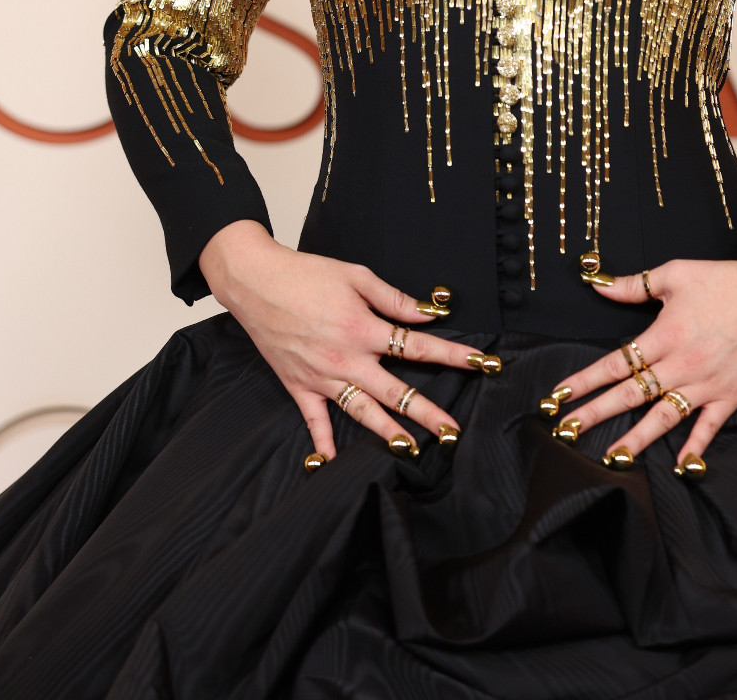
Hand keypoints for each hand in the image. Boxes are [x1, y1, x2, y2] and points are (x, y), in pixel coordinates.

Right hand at [200, 220, 486, 461]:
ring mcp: (322, 377)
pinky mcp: (298, 385)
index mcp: (364, 329)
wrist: (255, 281)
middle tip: (454, 432)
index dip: (453, 356)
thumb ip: (394, 298)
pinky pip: (314, 420)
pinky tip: (332, 463)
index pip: (418, 348)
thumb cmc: (305, 273)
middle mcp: (347, 360)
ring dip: (388, 433)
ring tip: (413, 450)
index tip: (481, 364)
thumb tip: (428, 313)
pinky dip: (322, 443)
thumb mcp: (356, 276)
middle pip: (396, 392)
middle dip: (429, 413)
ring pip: (362, 413)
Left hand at [544, 244, 736, 468]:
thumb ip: (634, 285)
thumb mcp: (675, 273)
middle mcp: (682, 365)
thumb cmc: (727, 279)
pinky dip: (694, 448)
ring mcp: (707, 385)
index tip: (558, 396)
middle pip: (629, 396)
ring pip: (663, 419)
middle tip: (565, 432)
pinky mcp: (731, 396)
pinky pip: (708, 428)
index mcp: (664, 335)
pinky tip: (679, 467)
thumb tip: (597, 284)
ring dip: (634, 440)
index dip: (584, 381)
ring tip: (610, 458)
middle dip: (594, 415)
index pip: (614, 364)